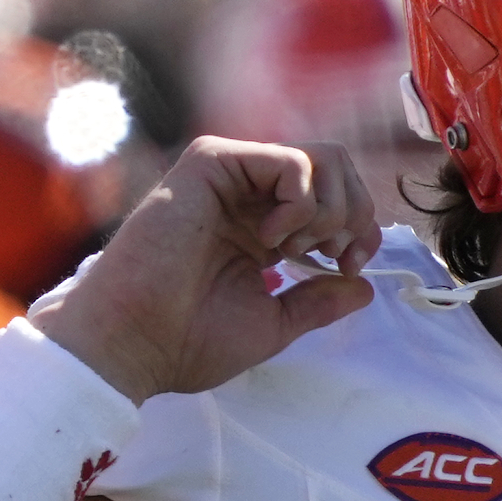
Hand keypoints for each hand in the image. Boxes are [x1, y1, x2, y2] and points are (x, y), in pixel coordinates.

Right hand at [34, 138, 379, 401]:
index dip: (361, 227)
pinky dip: (300, 203)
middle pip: (338, 167)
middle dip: (354, 213)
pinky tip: (270, 240)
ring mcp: (230, 176)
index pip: (336, 198)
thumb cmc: (190, 339)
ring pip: (322, 158)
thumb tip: (365, 286)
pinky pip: (291, 161)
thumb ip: (319, 301)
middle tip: (332, 258)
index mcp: (263, 227)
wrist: (136, 342)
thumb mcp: (275, 321)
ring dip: (328, 210)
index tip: (350, 267)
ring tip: (293, 250)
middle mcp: (249, 196)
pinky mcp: (211, 163)